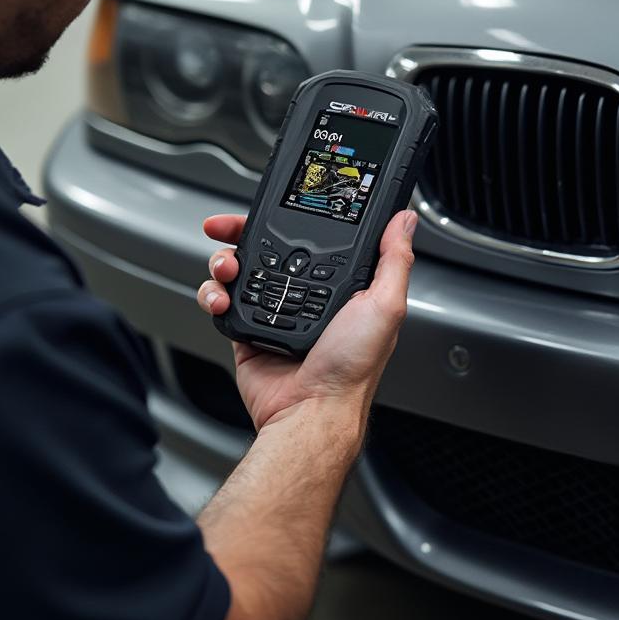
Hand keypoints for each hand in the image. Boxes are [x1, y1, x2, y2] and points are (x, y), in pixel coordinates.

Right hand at [197, 211, 417, 430]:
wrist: (310, 411)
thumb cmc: (351, 369)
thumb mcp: (385, 306)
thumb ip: (395, 260)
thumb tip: (405, 221)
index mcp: (338, 288)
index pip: (310, 240)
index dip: (289, 220)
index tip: (272, 208)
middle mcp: (305, 297)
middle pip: (265, 249)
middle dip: (241, 234)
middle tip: (227, 228)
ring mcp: (272, 314)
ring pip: (238, 271)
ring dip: (223, 262)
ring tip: (226, 269)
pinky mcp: (246, 332)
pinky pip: (222, 303)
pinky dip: (214, 295)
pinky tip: (222, 298)